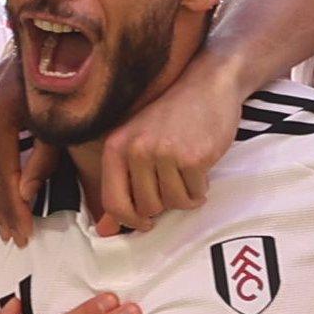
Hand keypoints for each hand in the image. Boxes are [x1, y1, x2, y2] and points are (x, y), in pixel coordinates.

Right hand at [0, 57, 47, 244]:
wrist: (51, 42)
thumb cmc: (64, 84)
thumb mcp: (59, 126)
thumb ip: (42, 160)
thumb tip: (25, 196)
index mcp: (0, 112)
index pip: (3, 172)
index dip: (14, 206)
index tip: (24, 234)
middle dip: (2, 207)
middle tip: (13, 238)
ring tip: (3, 226)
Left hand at [90, 56, 241, 234]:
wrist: (208, 83)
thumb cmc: (172, 116)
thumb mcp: (138, 143)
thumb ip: (121, 185)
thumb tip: (106, 231)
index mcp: (116, 146)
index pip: (113, 202)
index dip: (130, 220)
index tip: (145, 222)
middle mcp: (136, 150)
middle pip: (148, 207)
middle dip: (165, 203)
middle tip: (175, 183)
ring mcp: (164, 153)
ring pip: (174, 203)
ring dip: (186, 196)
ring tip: (189, 174)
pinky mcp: (193, 158)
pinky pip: (195, 194)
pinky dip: (201, 188)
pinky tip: (201, 168)